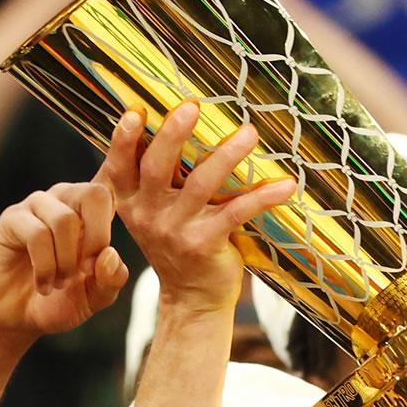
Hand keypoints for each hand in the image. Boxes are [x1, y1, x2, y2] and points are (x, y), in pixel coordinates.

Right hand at [0, 179, 128, 343]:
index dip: (122, 197)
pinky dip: (45, 268)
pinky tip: (42, 284)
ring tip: (59, 283)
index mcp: (92, 214)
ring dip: (66, 261)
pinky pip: (37, 235)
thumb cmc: (57, 302)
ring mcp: (38, 207)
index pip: (113, 189)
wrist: (15, 319)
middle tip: (86, 271)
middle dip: (97, 239)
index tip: (112, 243)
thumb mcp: (94, 298)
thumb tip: (110, 254)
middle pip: (94, 194)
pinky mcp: (12, 219)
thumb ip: (111, 280)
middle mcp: (65, 202)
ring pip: (65, 219)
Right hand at [102, 101, 294, 312]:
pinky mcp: (204, 244)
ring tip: (249, 133)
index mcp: (130, 202)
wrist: (191, 299)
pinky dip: (263, 196)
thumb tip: (175, 124)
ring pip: (200, 185)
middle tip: (191, 106)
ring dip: (227, 155)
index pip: (120, 165)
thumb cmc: (178, 245)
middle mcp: (147, 215)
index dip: (124, 138)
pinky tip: (286, 184)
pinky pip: (236, 212)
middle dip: (172, 134)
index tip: (135, 111)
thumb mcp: (154, 213)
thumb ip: (156, 180)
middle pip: (156, 167)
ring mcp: (175, 230)